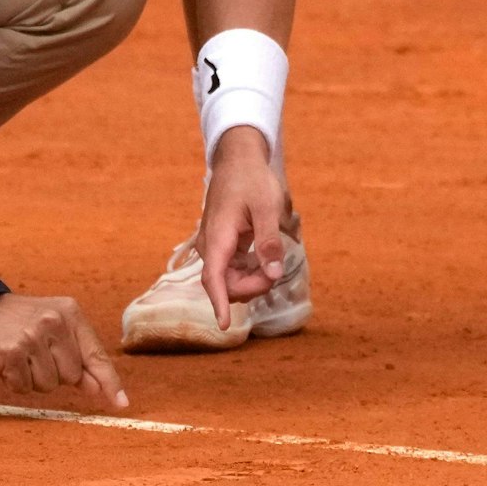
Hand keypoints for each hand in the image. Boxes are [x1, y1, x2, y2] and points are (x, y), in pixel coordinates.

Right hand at [0, 293, 128, 409]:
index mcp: (70, 314)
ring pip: (48, 385)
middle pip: (71, 377)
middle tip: (33, 354)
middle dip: (53, 374)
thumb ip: (77, 357)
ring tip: (19, 356)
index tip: (121, 403)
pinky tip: (4, 362)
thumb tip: (100, 389)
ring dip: (31, 379)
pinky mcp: (11, 352)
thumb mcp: (53, 329)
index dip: (109, 382)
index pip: (96, 354)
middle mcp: (54, 322)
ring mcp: (32, 336)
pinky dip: (13, 381)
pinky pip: (22, 386)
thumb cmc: (18, 322)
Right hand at [197, 127, 289, 330]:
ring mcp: (214, 245)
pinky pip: (231, 269)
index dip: (219, 303)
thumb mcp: (267, 207)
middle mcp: (210, 245)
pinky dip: (248, 270)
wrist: (237, 159)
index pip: (213, 278)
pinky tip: (262, 259)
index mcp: (219, 237)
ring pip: (228, 279)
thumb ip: (269, 242)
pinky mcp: (221, 245)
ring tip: (271, 262)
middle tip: (275, 271)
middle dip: (251, 286)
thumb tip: (273, 273)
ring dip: (250, 280)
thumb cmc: (251, 179)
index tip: (224, 325)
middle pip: (225, 283)